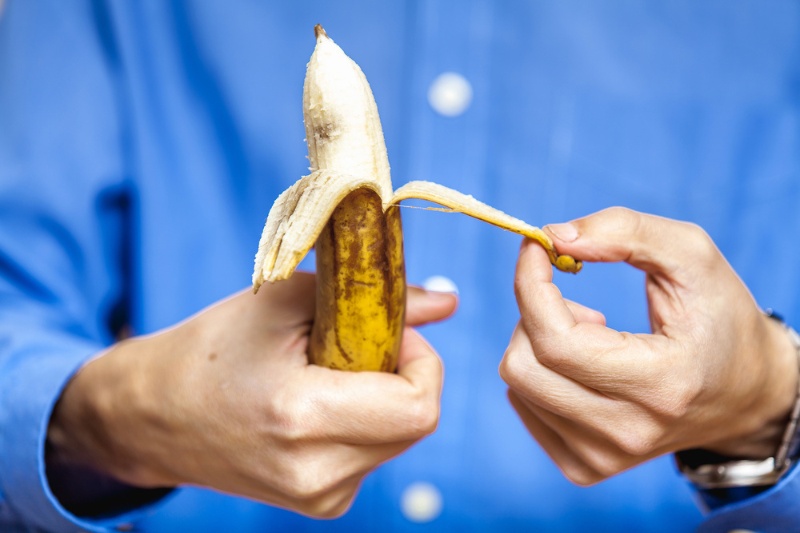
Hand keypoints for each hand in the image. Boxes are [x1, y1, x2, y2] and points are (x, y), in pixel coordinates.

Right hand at [47, 272, 456, 516]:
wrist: (154, 416)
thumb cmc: (211, 349)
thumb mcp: (286, 304)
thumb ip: (375, 300)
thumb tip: (449, 301)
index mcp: (303, 419)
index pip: (419, 407)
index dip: (421, 361)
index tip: (388, 333)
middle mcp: (316, 473)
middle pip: (415, 422)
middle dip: (404, 374)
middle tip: (356, 345)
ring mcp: (319, 498)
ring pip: (400, 438)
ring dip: (384, 396)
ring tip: (327, 375)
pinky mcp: (321, 504)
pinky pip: (374, 454)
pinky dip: (365, 420)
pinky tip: (318, 404)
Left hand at [500, 207, 797, 485]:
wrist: (744, 394)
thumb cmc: (719, 318)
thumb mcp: (692, 257)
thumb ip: (625, 232)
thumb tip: (555, 237)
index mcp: (661, 384)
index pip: (557, 340)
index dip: (531, 284)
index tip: (537, 248)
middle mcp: (628, 431)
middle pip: (524, 365)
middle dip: (534, 312)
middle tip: (577, 301)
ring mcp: (603, 456)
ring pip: (517, 384)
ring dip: (537, 341)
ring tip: (590, 334)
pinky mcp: (585, 466)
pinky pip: (523, 404)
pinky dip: (538, 371)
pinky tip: (580, 365)